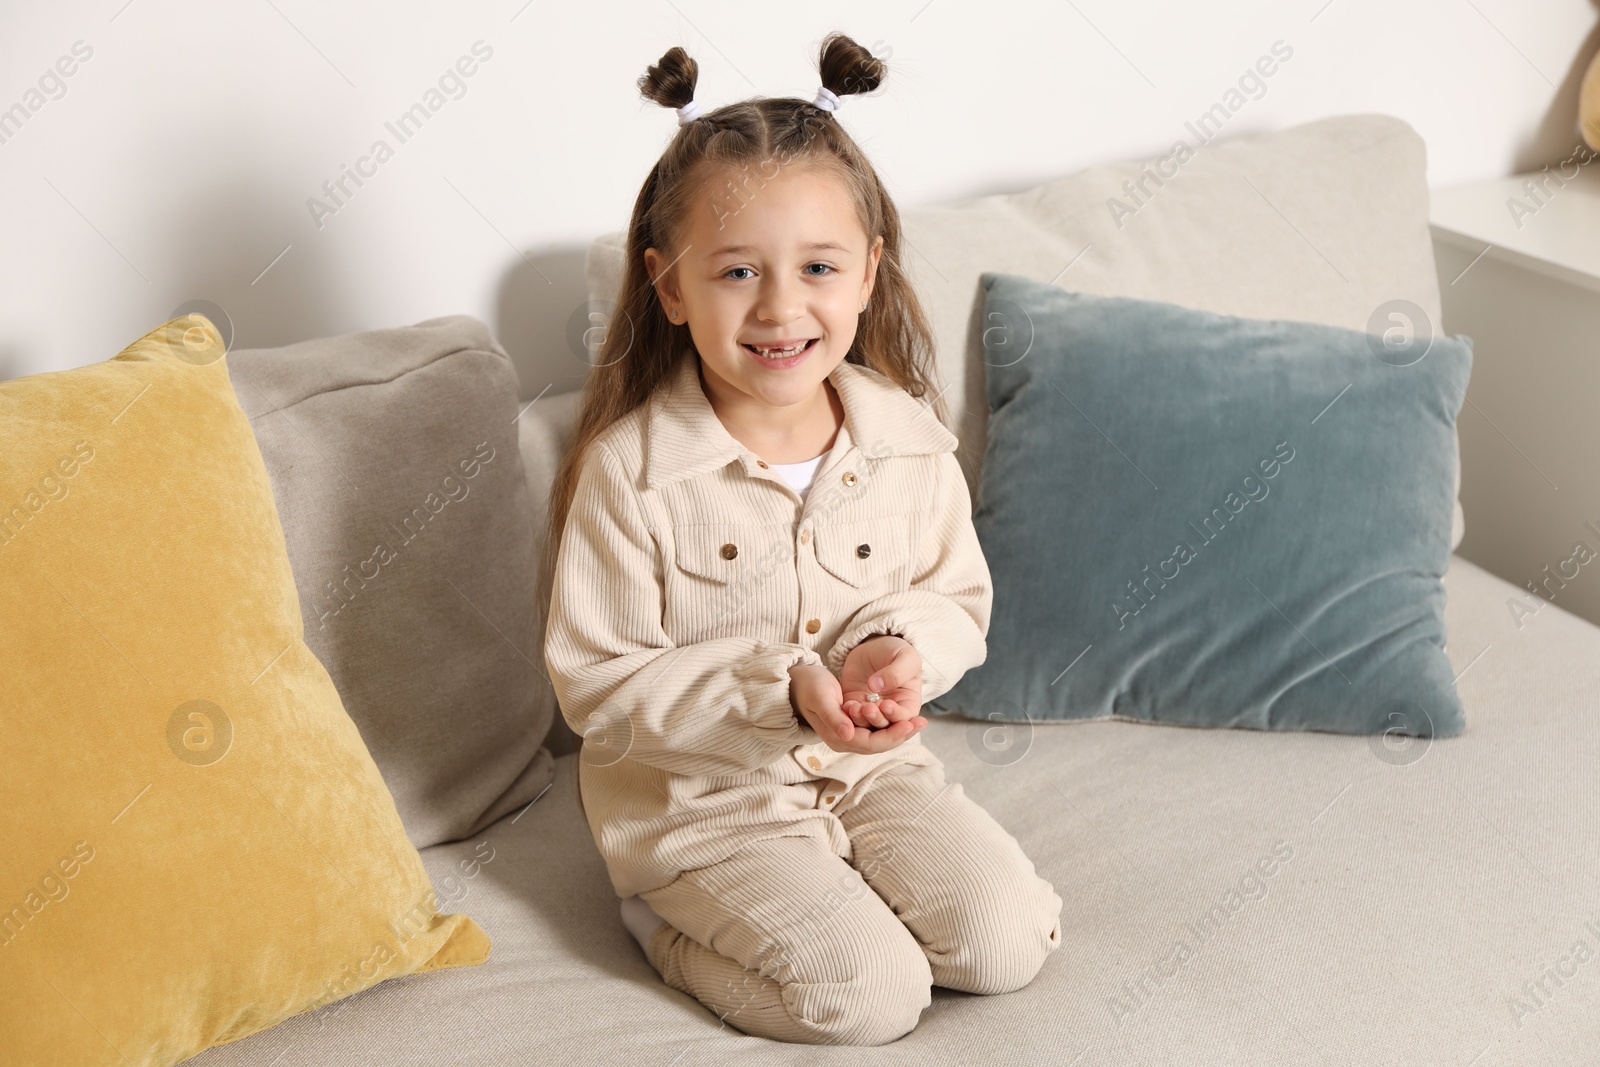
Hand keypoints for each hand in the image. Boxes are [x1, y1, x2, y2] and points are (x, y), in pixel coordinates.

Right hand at [788, 663, 924, 754]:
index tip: (910, 724)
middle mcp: (845, 739)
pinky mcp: (854, 724)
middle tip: (922, 722)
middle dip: (902, 734)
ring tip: (919, 720)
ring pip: (881, 737)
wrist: (797, 681)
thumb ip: (834, 717)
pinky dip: (892, 722)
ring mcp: (850, 733)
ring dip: (899, 729)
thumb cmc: (808, 686)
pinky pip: (877, 728)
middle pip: (880, 744)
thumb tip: (849, 735)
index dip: (892, 735)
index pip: (871, 743)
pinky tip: (906, 715)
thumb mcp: (820, 697)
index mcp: (837, 737)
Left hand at [839, 635, 923, 731]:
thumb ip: (896, 672)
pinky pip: (851, 714)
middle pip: (885, 725)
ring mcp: (872, 709)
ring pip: (866, 723)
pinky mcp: (855, 704)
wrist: (873, 646)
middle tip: (868, 708)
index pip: (905, 717)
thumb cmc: (896, 651)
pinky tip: (846, 705)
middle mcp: (891, 711)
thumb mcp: (905, 657)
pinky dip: (848, 713)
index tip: (885, 704)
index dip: (896, 714)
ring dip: (860, 718)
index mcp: (908, 703)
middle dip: (876, 718)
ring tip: (854, 707)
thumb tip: (877, 687)